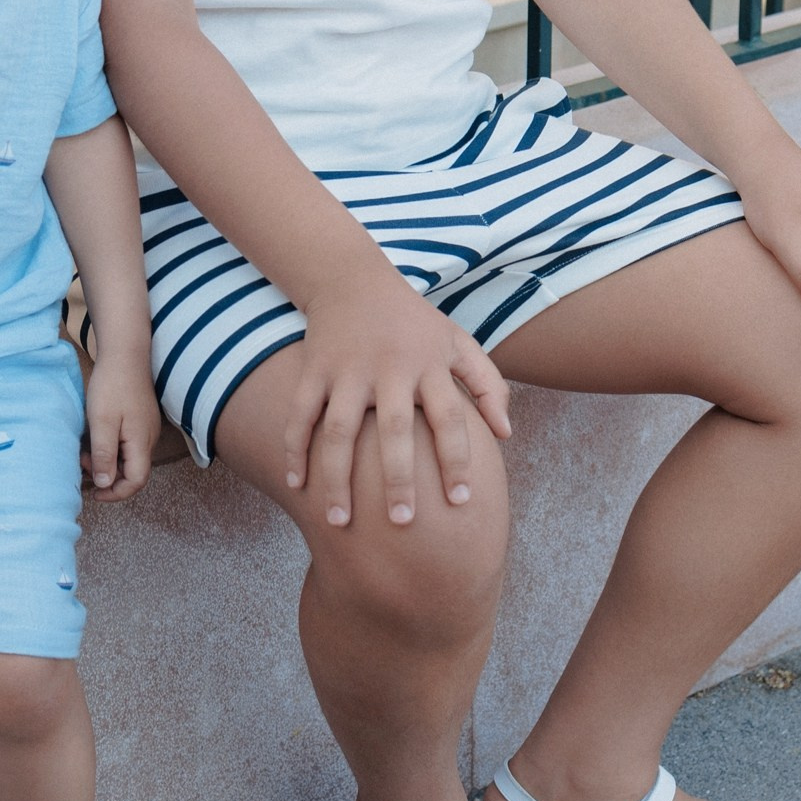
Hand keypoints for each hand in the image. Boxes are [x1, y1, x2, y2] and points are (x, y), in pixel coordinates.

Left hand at [83, 348, 161, 500]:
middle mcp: (148, 439)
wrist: (125, 353)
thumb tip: (105, 484)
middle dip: (108, 477)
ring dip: (107, 462)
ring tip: (84, 452)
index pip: (136, 482)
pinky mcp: (139, 420)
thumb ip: (104, 455)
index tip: (94, 492)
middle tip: (82, 465)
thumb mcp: (102, 422)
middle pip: (133, 472)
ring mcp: (145, 429)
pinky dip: (111, 449)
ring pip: (128, 458)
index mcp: (141, 442)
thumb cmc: (112, 385)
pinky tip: (95, 439)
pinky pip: (127, 444)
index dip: (115, 493)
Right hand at [283, 264, 510, 531]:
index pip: (450, 418)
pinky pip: (301, 415)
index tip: (460, 502)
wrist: (352, 278)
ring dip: (337, 478)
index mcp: (429, 365)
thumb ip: (486, 384)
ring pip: (340, 431)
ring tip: (339, 522)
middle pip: (394, 430)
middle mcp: (390, 368)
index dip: (457, 460)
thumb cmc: (413, 321)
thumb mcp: (457, 342)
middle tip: (402, 522)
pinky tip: (296, 487)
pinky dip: (294, 450)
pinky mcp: (314, 369)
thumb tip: (507, 434)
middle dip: (398, 478)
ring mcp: (348, 370)